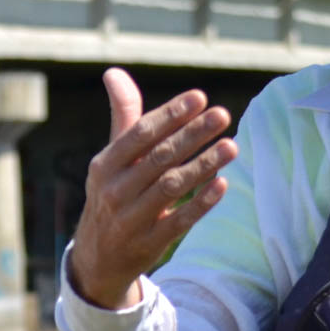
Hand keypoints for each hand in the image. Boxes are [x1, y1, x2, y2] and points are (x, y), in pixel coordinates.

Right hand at [67, 68, 237, 309]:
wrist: (97, 258)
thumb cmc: (112, 195)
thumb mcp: (111, 160)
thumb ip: (122, 118)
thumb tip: (114, 72)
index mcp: (104, 165)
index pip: (139, 134)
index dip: (170, 115)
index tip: (199, 98)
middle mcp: (114, 191)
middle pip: (158, 158)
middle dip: (192, 135)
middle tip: (222, 115)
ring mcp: (130, 219)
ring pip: (171, 187)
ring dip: (203, 165)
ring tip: (232, 146)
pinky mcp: (148, 244)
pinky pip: (178, 221)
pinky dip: (200, 203)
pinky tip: (222, 184)